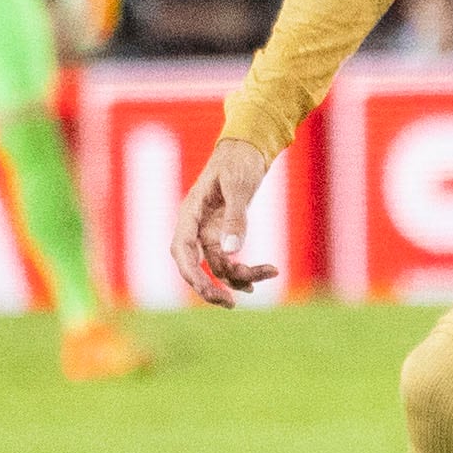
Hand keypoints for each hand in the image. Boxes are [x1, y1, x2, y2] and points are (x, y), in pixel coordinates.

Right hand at [171, 138, 276, 306]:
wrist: (247, 148)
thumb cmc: (239, 162)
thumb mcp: (239, 186)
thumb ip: (235, 218)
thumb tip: (231, 251)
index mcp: (189, 213)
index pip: (182, 251)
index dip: (192, 274)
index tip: (211, 290)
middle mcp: (195, 226)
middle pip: (194, 265)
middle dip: (210, 287)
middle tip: (230, 304)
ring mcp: (208, 232)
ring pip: (216, 265)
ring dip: (238, 276)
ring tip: (270, 273)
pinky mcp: (222, 234)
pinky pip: (227, 259)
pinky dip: (242, 270)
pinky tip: (260, 277)